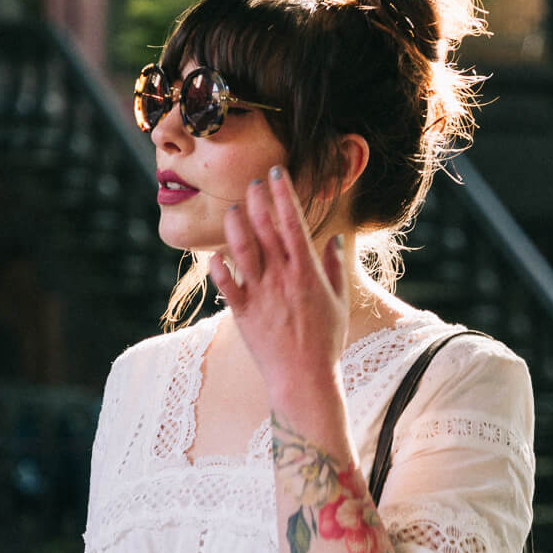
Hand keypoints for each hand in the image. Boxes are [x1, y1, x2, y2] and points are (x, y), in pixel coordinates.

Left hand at [207, 168, 349, 411]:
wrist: (304, 380)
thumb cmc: (325, 343)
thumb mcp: (339, 302)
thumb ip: (335, 268)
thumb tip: (333, 240)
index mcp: (306, 271)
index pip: (293, 222)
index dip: (283, 193)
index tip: (276, 173)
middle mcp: (282, 277)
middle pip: (265, 228)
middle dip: (257, 200)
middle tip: (252, 182)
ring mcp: (260, 294)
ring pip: (242, 250)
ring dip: (235, 226)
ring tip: (232, 211)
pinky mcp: (242, 313)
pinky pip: (225, 286)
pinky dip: (217, 268)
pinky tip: (213, 256)